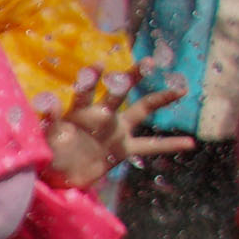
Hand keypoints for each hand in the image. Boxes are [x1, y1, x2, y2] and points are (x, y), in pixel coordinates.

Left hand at [40, 72, 192, 186]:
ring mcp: (115, 130)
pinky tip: (190, 142)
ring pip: (141, 111)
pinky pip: (150, 146)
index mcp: (79, 112)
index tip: (98, 65)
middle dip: (132, 77)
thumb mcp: (48, 139)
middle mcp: (101, 115)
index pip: (86, 91)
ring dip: (159, 100)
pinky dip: (169, 144)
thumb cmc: (50, 154)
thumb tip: (47, 101)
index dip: (92, 78)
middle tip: (148, 62)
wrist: (58, 176)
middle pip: (119, 93)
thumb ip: (50, 120)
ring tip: (181, 90)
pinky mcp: (123, 149)